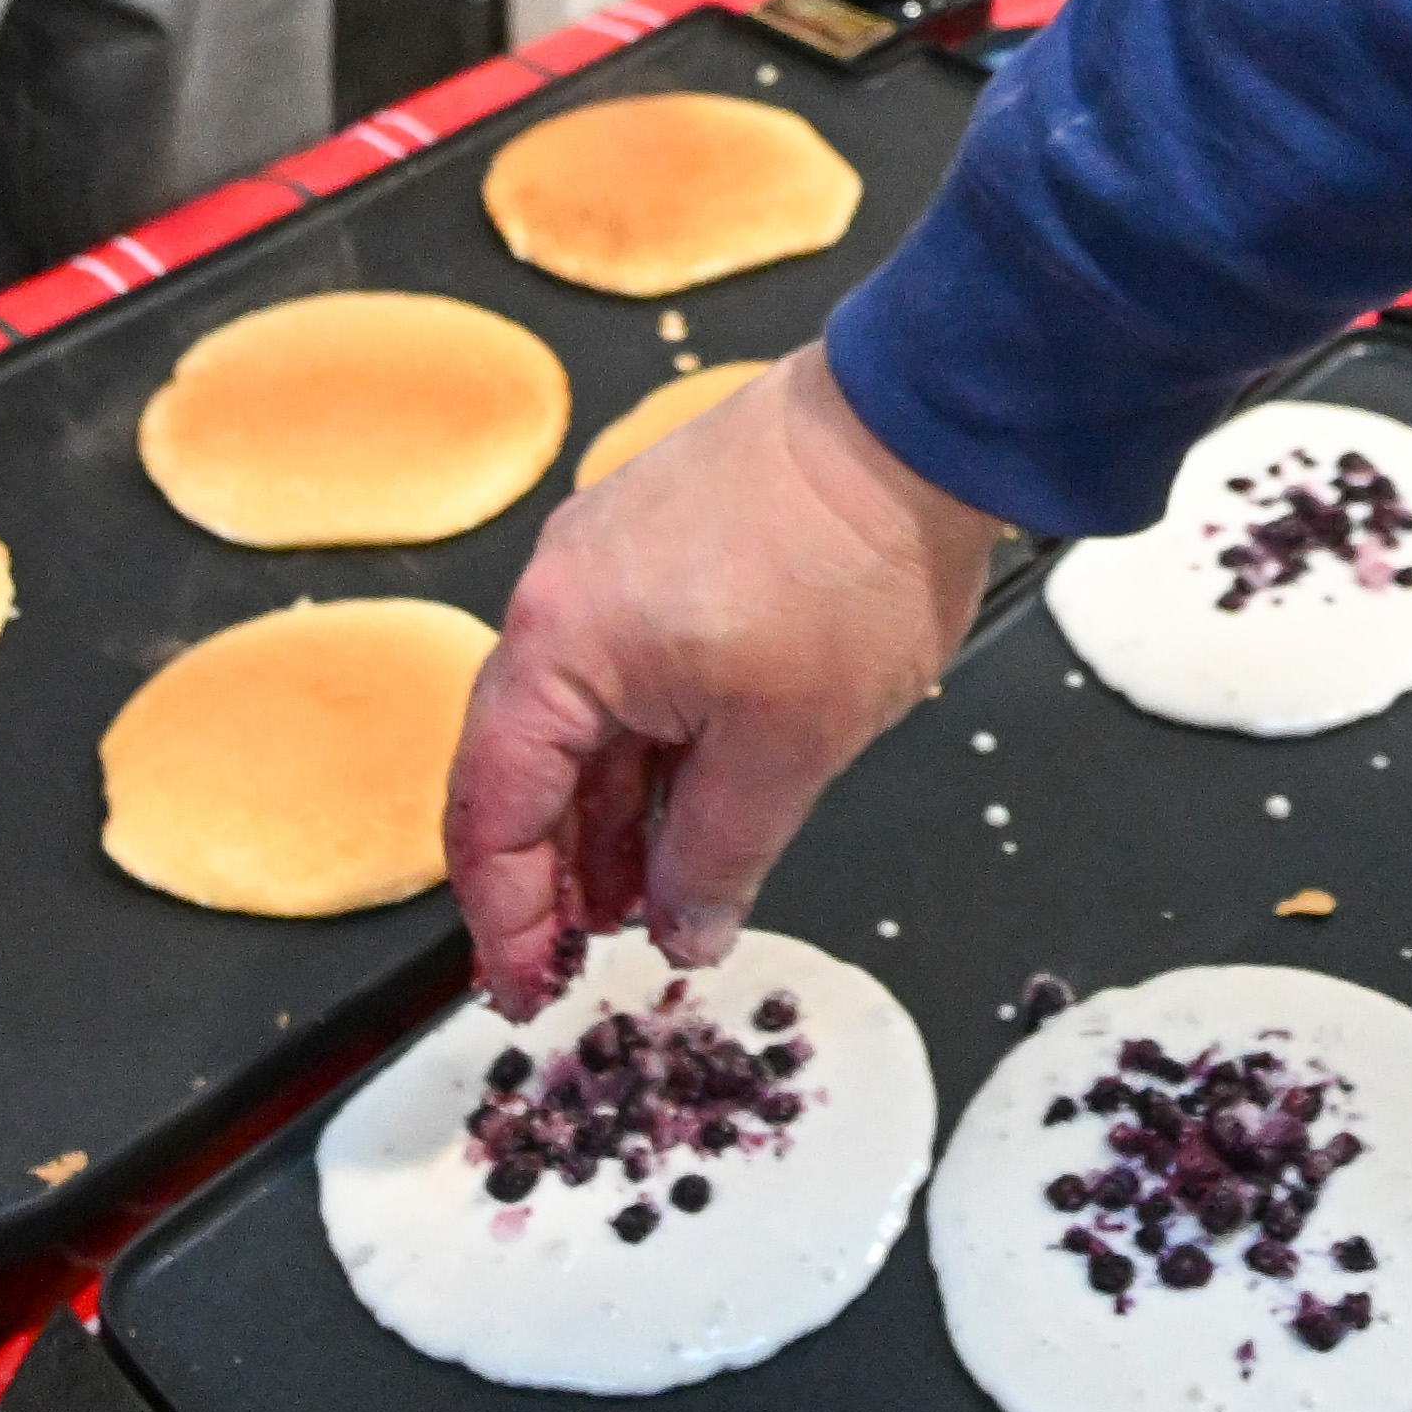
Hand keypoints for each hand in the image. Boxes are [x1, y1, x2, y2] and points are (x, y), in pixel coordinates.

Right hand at [447, 339, 1001, 1006]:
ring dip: (606, 821)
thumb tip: (685, 932)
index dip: (505, 917)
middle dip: (553, 877)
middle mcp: (559, 596)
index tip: (530, 990)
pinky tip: (682, 814)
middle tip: (586, 965)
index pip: (492, 810)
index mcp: (560, 643)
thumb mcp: (790, 746)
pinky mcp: (662, 549)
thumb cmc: (851, 565)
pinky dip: (643, 753)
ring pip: (581, 725)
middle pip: (522, 767)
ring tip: (647, 907)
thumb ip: (721, 857)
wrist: (919, 421)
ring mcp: (608, 565)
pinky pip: (624, 675)